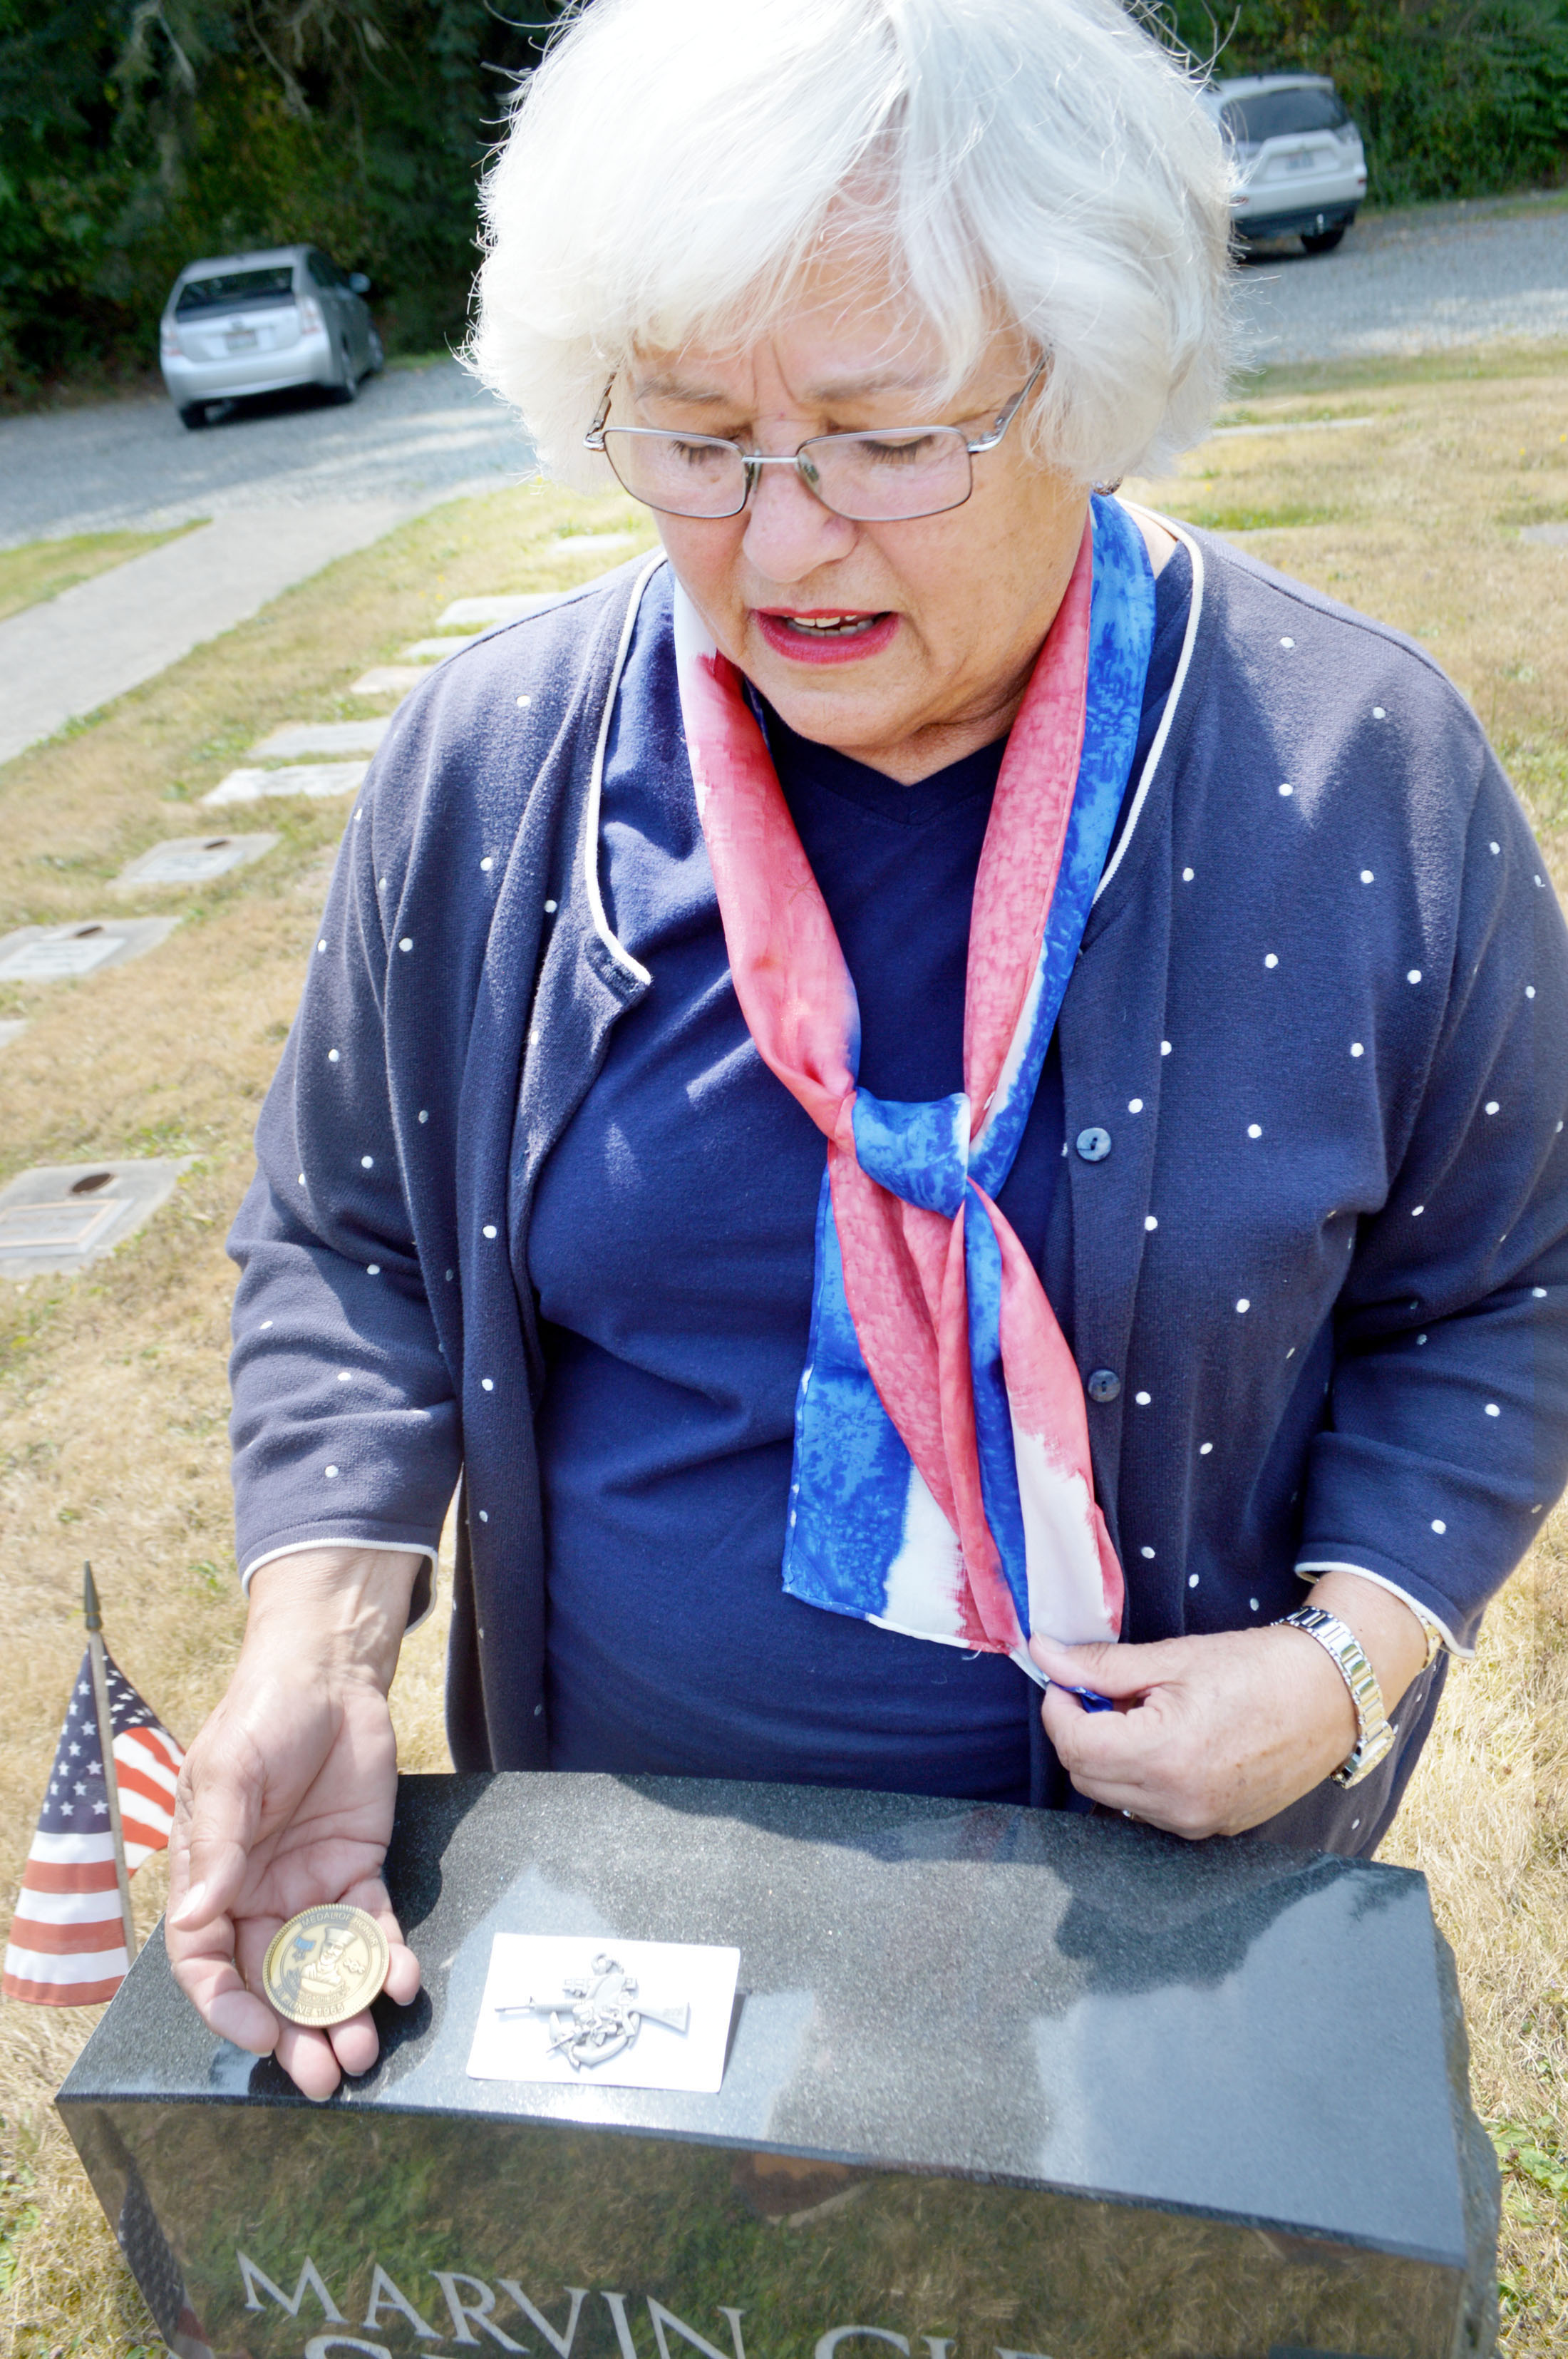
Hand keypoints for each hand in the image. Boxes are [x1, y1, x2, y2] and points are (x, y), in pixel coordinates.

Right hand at [166, 1548, 424, 2099]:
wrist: (330, 1672)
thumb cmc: (261, 1716)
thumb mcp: (228, 1776)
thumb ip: (218, 1849)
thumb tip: (201, 1917)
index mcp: (211, 1880)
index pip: (208, 1963)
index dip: (229, 2007)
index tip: (260, 2037)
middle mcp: (258, 1895)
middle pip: (272, 1981)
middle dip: (296, 2033)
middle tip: (325, 2076)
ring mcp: (311, 1886)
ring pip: (324, 1968)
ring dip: (344, 2011)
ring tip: (365, 2047)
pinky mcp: (360, 1869)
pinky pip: (373, 1928)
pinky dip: (387, 1959)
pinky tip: (403, 1981)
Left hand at [1032, 1570, 1429, 1839]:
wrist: (1330, 1696)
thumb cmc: (1256, 1669)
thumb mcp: (1172, 1657)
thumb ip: (1101, 1664)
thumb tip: (1043, 1654)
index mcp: (1163, 1756)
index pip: (1072, 1744)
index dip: (1059, 1706)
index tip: (1069, 1679)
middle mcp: (1177, 1803)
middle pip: (1086, 1775)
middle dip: (1082, 1731)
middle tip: (1107, 1692)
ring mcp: (1196, 1823)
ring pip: (1114, 1797)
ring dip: (1111, 1757)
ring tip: (1146, 1715)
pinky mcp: (1212, 1829)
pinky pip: (1150, 1810)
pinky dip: (1142, 1777)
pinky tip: (1170, 1742)